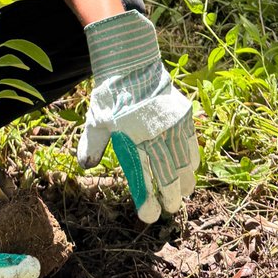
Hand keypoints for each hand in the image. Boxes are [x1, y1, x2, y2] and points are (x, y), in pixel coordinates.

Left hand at [77, 9, 198, 222]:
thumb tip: (84, 166)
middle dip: (172, 196)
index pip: (143, 178)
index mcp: (132, 140)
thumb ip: (92, 145)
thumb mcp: (96, 120)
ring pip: (184, 161)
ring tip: (184, 192)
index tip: (149, 215)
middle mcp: (154, 136)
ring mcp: (171, 125)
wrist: (131, 62)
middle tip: (171, 208)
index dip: (147, 200)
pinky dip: (193, 158)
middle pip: (169, 175)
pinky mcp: (182, 114)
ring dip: (185, 180)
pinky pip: (192, 142)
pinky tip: (191, 167)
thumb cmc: (110, 94)